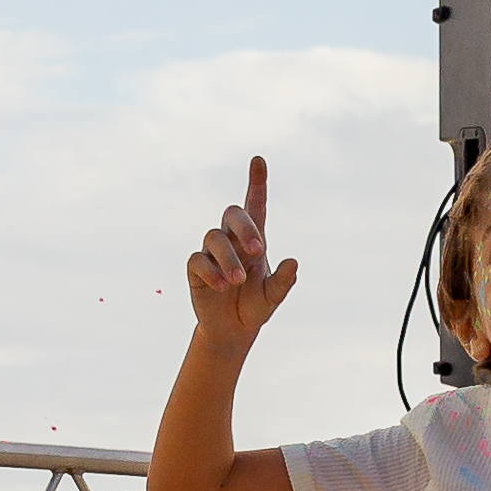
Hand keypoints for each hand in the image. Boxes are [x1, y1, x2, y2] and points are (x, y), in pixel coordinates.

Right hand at [186, 159, 298, 341]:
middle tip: (258, 250)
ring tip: (237, 281)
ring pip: (214, 237)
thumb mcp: (273, 296)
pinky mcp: (196, 269)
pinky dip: (210, 271)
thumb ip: (284, 281)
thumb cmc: (255, 306)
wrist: (232, 330)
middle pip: (232, 213)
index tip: (258, 160)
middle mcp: (231, 240)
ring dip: (228, 258)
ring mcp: (212, 253)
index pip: (255, 205)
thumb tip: (294, 263)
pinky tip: (222, 286)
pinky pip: (197, 259)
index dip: (257, 182)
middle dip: (245, 227)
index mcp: (254, 240)